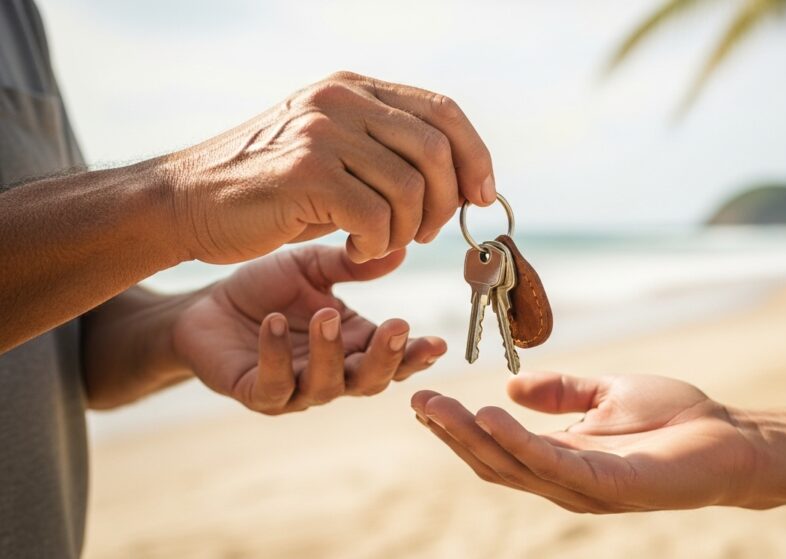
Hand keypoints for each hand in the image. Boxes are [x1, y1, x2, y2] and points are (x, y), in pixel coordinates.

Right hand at [161, 71, 494, 263]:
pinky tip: (354, 249)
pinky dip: (377, 245)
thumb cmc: (270, 190)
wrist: (187, 202)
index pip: (444, 112)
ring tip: (380, 242)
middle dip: (445, 203)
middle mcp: (342, 99)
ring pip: (411, 188)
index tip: (482, 196)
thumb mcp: (334, 155)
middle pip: (438, 151)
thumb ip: (390, 156)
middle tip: (425, 234)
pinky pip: (377, 217)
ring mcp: (323, 132)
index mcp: (355, 89)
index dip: (475, 156)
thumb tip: (468, 186)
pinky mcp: (305, 172)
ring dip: (407, 230)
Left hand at [172, 244, 445, 413]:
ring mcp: (296, 388)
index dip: (417, 354)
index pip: (395, 357)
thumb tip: (399, 246)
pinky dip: (274, 355)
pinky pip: (272, 384)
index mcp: (354, 345)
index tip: (438, 343)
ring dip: (329, 353)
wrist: (205, 304)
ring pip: (326, 385)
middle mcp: (332, 373)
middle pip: (370, 381)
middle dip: (386, 358)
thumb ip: (352, 265)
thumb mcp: (312, 268)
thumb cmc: (266, 289)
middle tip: (396, 328)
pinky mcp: (256, 393)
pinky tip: (272, 324)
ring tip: (325, 316)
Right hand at [411, 372, 763, 512]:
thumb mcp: (605, 393)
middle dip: (451, 433)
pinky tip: (491, 416)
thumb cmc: (676, 418)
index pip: (498, 447)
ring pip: (514, 466)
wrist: (733, 437)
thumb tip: (509, 388)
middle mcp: (566, 480)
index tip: (424, 398)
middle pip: (495, 461)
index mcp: (562, 457)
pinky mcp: (611, 485)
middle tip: (417, 400)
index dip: (459, 427)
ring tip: (437, 406)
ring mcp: (586, 488)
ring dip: (471, 437)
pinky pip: (554, 465)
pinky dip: (519, 442)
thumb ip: (562, 391)